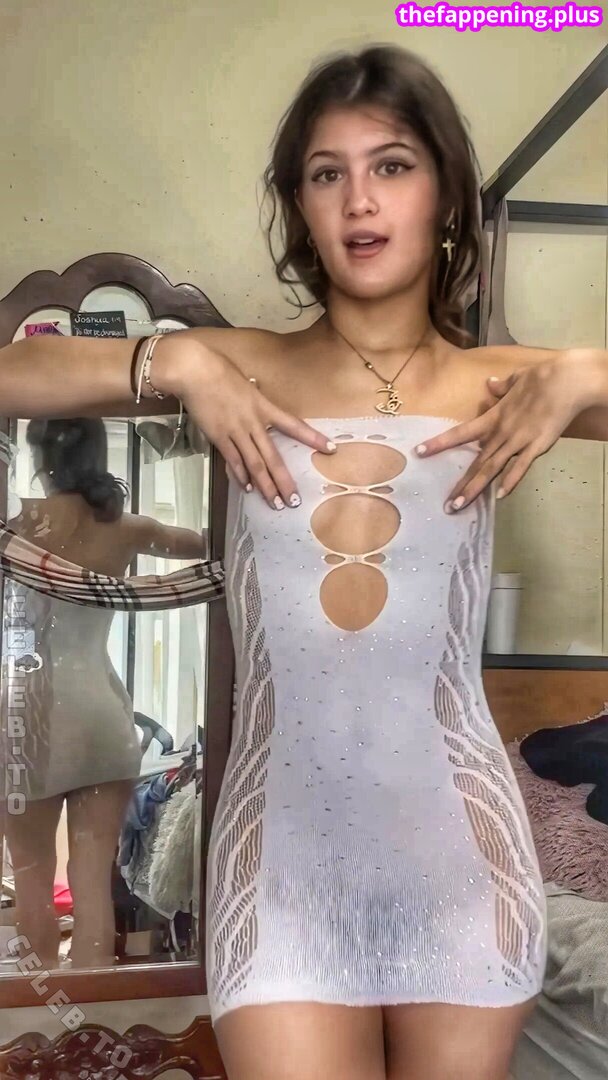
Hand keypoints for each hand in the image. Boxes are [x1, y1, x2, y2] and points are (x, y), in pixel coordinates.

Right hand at [154, 335, 335, 509]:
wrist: (195, 371)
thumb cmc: (218, 370)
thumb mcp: (245, 383)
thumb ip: (252, 395)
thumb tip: (255, 391)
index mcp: (264, 406)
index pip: (294, 425)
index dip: (313, 438)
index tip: (331, 449)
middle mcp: (253, 422)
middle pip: (273, 457)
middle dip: (284, 481)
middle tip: (294, 500)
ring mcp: (236, 431)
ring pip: (255, 464)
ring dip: (265, 486)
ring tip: (275, 503)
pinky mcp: (218, 436)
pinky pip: (232, 460)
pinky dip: (240, 475)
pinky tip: (247, 488)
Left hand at [414, 353, 584, 512]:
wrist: (566, 380)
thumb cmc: (542, 377)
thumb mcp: (516, 379)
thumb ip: (502, 387)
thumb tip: (490, 385)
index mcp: (494, 417)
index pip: (460, 433)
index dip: (439, 443)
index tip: (419, 452)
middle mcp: (501, 432)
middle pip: (476, 462)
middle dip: (461, 484)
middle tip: (447, 505)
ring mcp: (518, 440)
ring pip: (492, 468)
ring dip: (475, 488)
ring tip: (460, 505)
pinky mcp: (537, 446)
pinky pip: (521, 466)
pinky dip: (511, 481)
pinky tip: (500, 496)